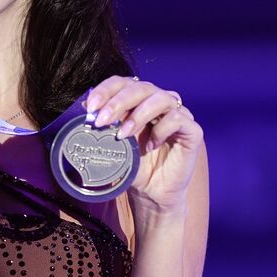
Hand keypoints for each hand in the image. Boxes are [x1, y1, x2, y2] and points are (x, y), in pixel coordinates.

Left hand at [86, 76, 203, 216]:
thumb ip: (103, 124)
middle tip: (102, 121)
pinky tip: (150, 146)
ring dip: (138, 114)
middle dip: (118, 102)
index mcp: (139, 100)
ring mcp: (178, 114)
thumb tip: (83, 108)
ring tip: (123, 134)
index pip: (123, 83)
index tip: (90, 107)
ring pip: (161, 98)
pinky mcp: (192, 130)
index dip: (106, 90)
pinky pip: (178, 118)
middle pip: (141, 87)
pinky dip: (161, 129)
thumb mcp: (113, 143)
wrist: (151, 192)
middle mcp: (159, 102)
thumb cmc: (134, 165)